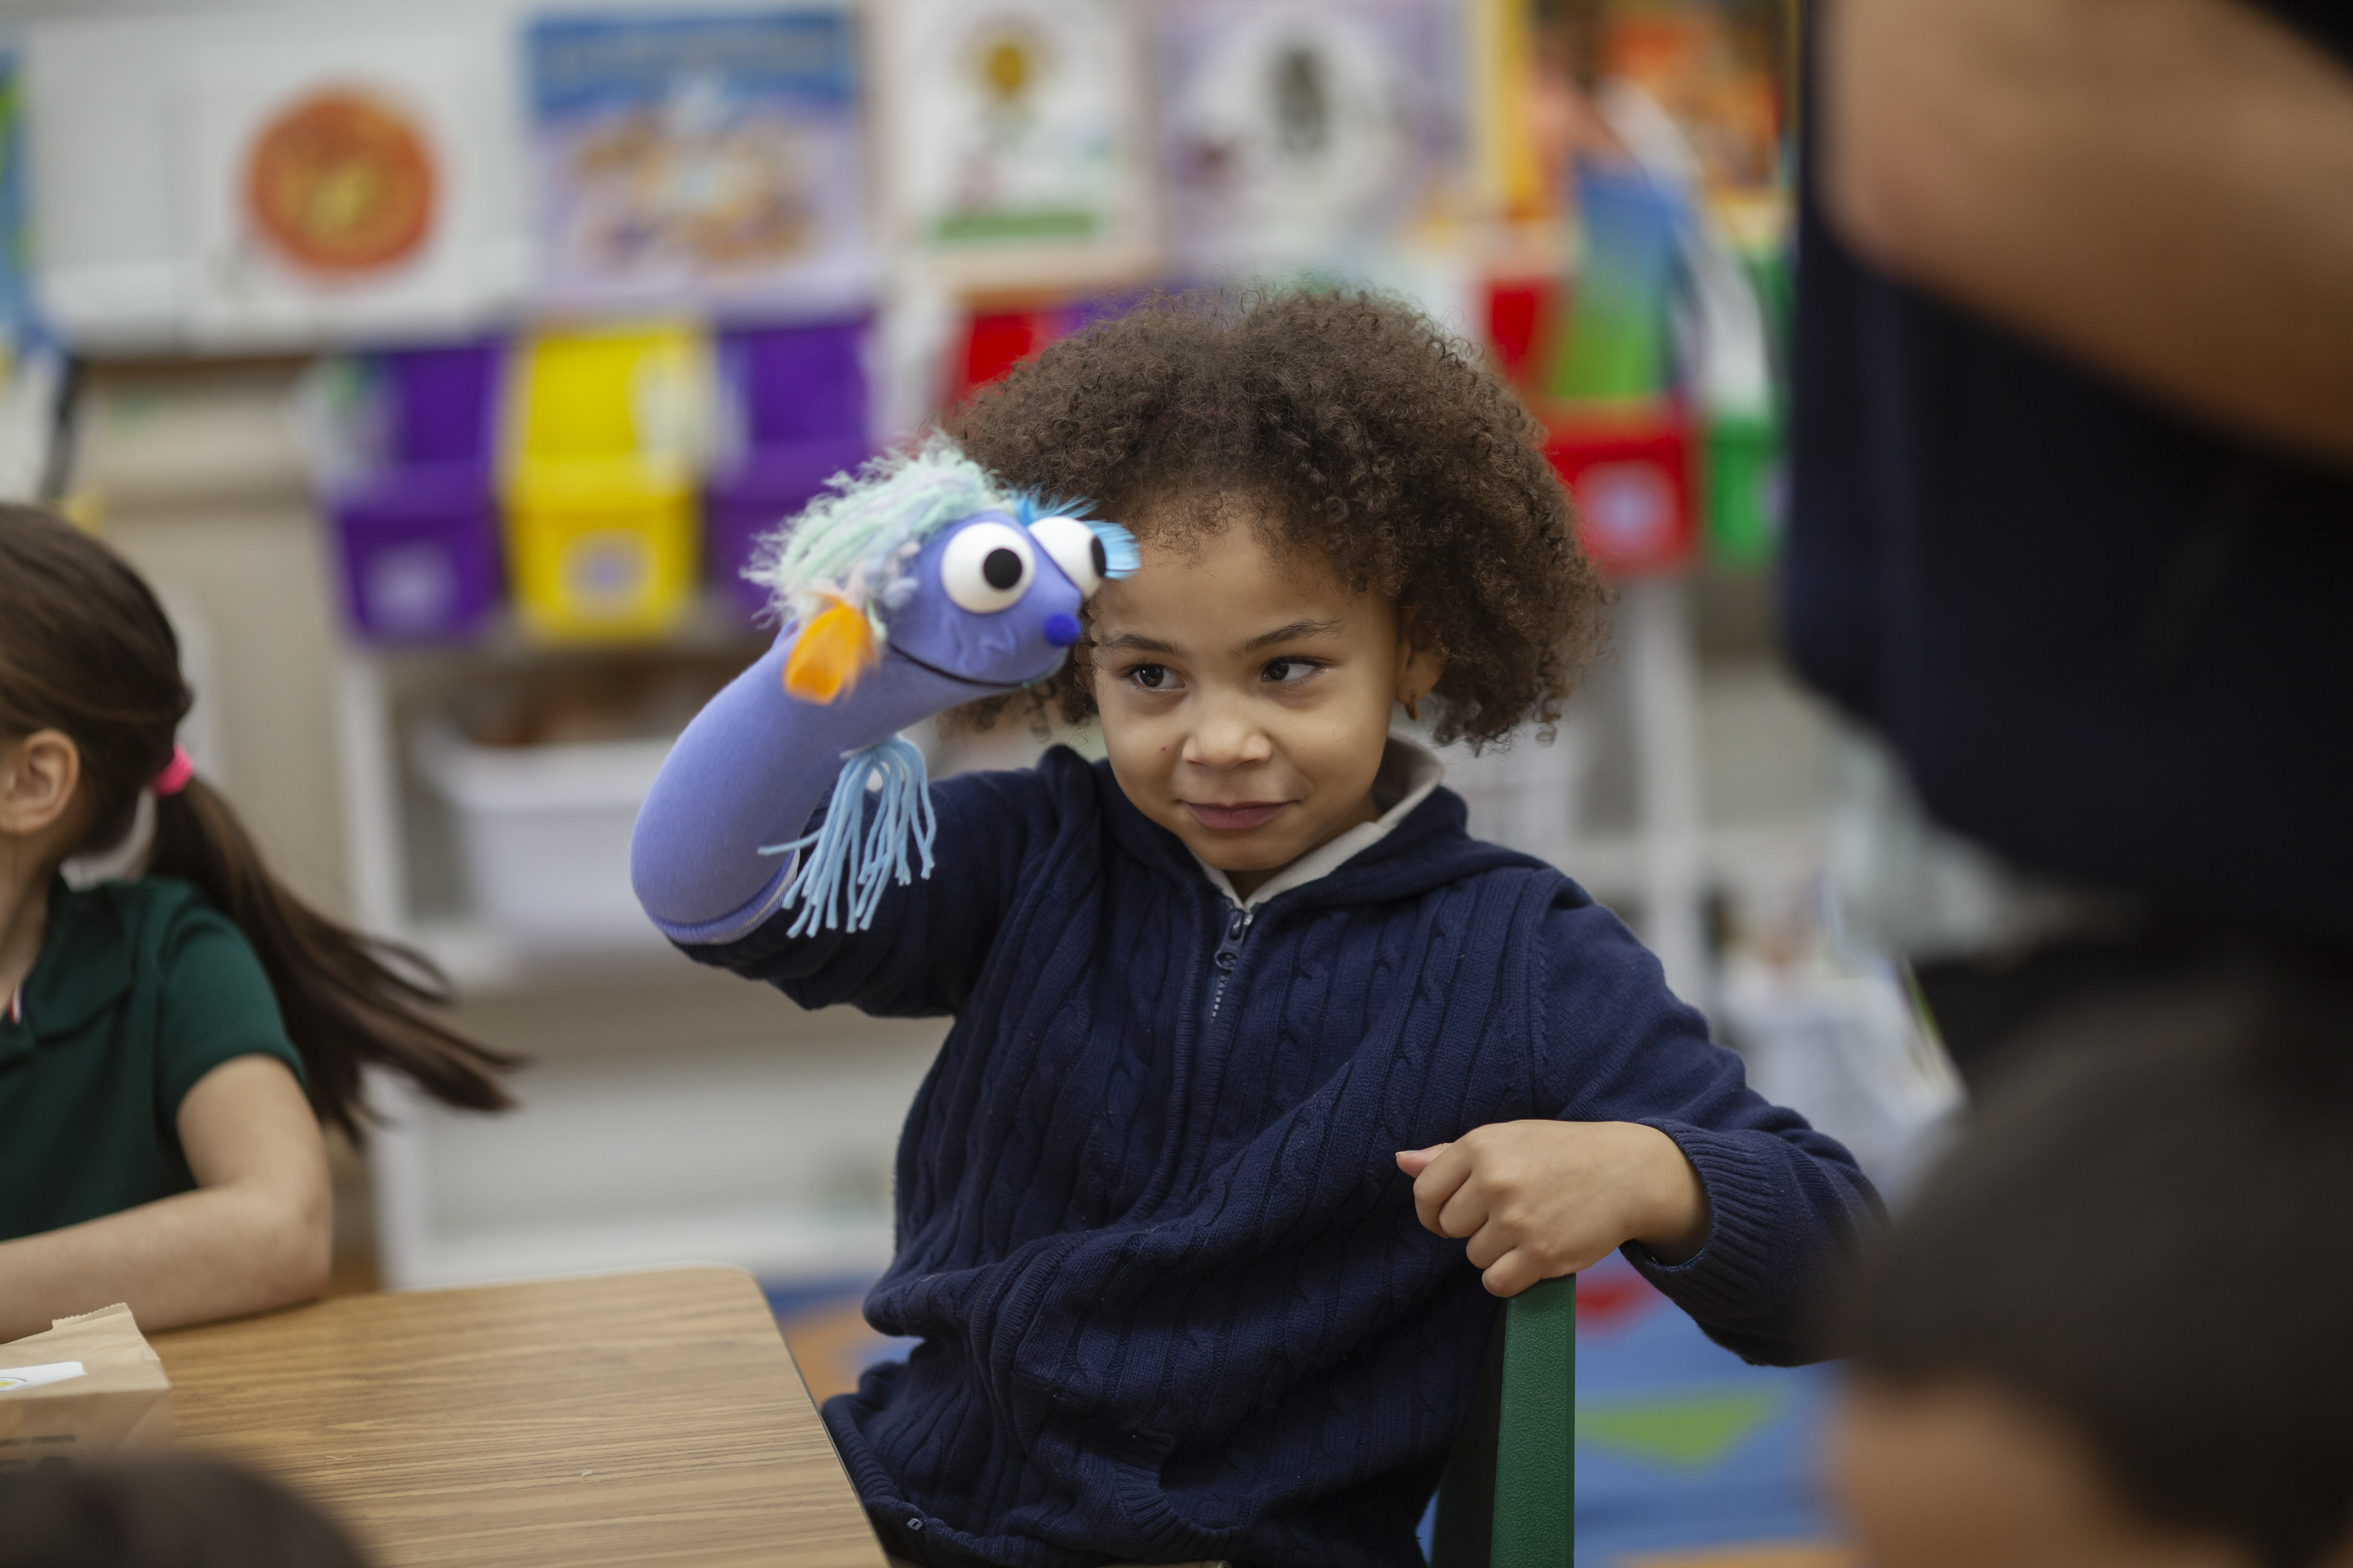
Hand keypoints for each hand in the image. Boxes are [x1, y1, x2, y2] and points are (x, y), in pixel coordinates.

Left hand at [1396, 1121, 1709, 1297]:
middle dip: (1473, 1228)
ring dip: (1497, 1252)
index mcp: (1480, 1146)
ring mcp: (1517, 1219)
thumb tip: (1401, 1161)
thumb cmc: (1560, 1153)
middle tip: (1509, 1214)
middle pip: (1449, 1228)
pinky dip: (1511, 1278)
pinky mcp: (1541, 1253)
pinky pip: (1496, 1283)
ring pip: (1474, 1256)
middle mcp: (1494, 1180)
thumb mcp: (1506, 1139)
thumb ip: (1449, 1155)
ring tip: (1531, 1227)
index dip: (1434, 1211)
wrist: (1628, 1171)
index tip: (1453, 1215)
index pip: (1425, 1192)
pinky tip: (1533, 1256)